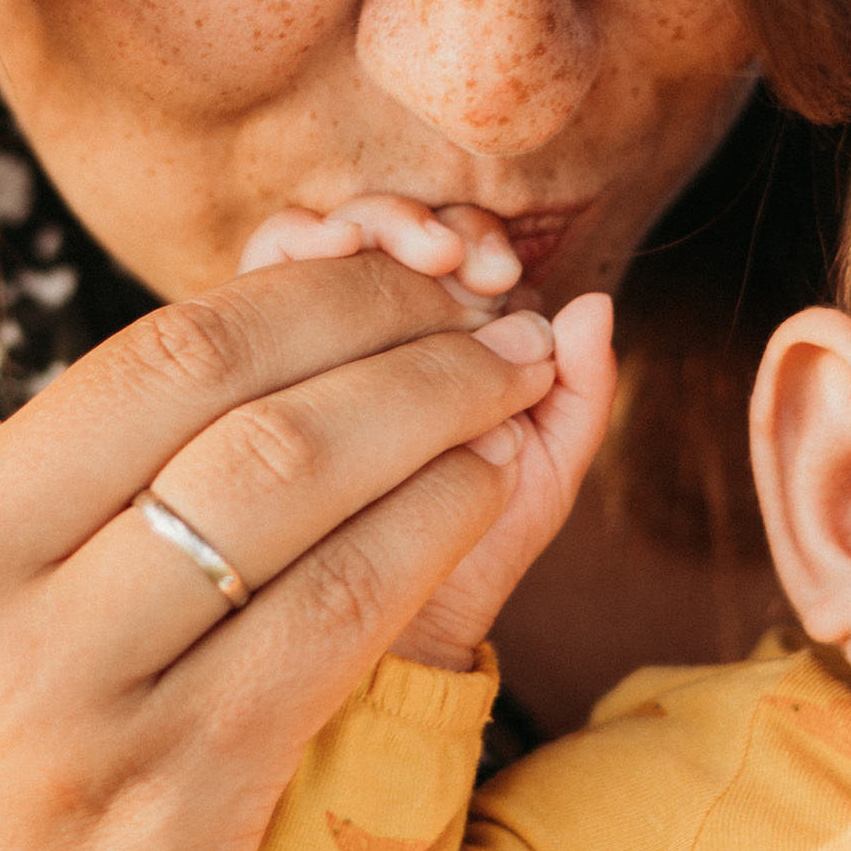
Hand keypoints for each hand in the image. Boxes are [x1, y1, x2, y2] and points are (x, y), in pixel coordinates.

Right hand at [0, 0, 567, 850]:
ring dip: (441, 385)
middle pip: (185, 347)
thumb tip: (212, 365)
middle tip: (464, 250)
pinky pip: (352, 610)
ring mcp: (35, 685)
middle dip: (358, 286)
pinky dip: (455, 520)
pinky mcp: (157, 800)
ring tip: (524, 340)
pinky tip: (520, 456)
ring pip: (294, 462)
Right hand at [241, 197, 614, 669]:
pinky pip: (267, 271)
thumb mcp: (544, 470)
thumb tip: (593, 301)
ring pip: (333, 239)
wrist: (390, 624)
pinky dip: (298, 243)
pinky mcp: (256, 351)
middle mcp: (386, 326)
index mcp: (456, 340)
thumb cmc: (472, 547)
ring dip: (372, 226)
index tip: (502, 273)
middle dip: (427, 228)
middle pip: (393, 231)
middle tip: (457, 260)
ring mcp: (317, 335)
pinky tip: (328, 252)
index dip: (478, 240)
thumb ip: (580, 392)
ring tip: (409, 256)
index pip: (457, 249)